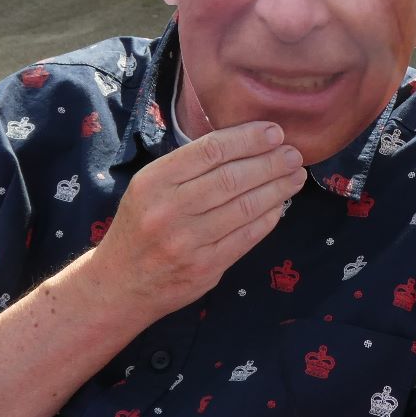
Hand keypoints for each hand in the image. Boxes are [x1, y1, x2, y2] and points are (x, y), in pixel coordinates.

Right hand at [91, 121, 306, 319]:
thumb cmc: (140, 226)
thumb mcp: (150, 187)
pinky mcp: (206, 267)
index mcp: (154, 181)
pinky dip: (269, 218)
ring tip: (295, 177)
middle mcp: (169, 209)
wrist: (120, 284)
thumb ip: (189, 168)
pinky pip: (247, 236)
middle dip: (272, 162)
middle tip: (294, 155)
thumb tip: (245, 144)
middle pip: (234, 177)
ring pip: (246, 207)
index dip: (248, 138)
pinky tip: (279, 206)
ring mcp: (188, 241)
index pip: (211, 150)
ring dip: (278, 189)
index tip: (274, 132)